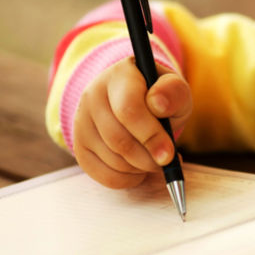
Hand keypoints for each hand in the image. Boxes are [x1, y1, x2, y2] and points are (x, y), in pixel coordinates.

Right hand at [72, 58, 192, 188]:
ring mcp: (81, 121)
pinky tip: (140, 169)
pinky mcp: (79, 145)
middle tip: (166, 160)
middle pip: (118, 139)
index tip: (170, 154)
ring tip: (155, 159)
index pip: (128, 109)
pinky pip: (102, 174)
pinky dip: (127, 179)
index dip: (151, 135)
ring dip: (140, 168)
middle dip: (148, 158)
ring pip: (111, 158)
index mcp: (120, 75)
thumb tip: (159, 105)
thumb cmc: (160, 97)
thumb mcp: (174, 89)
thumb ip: (174, 93)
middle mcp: (93, 95)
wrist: (135, 101)